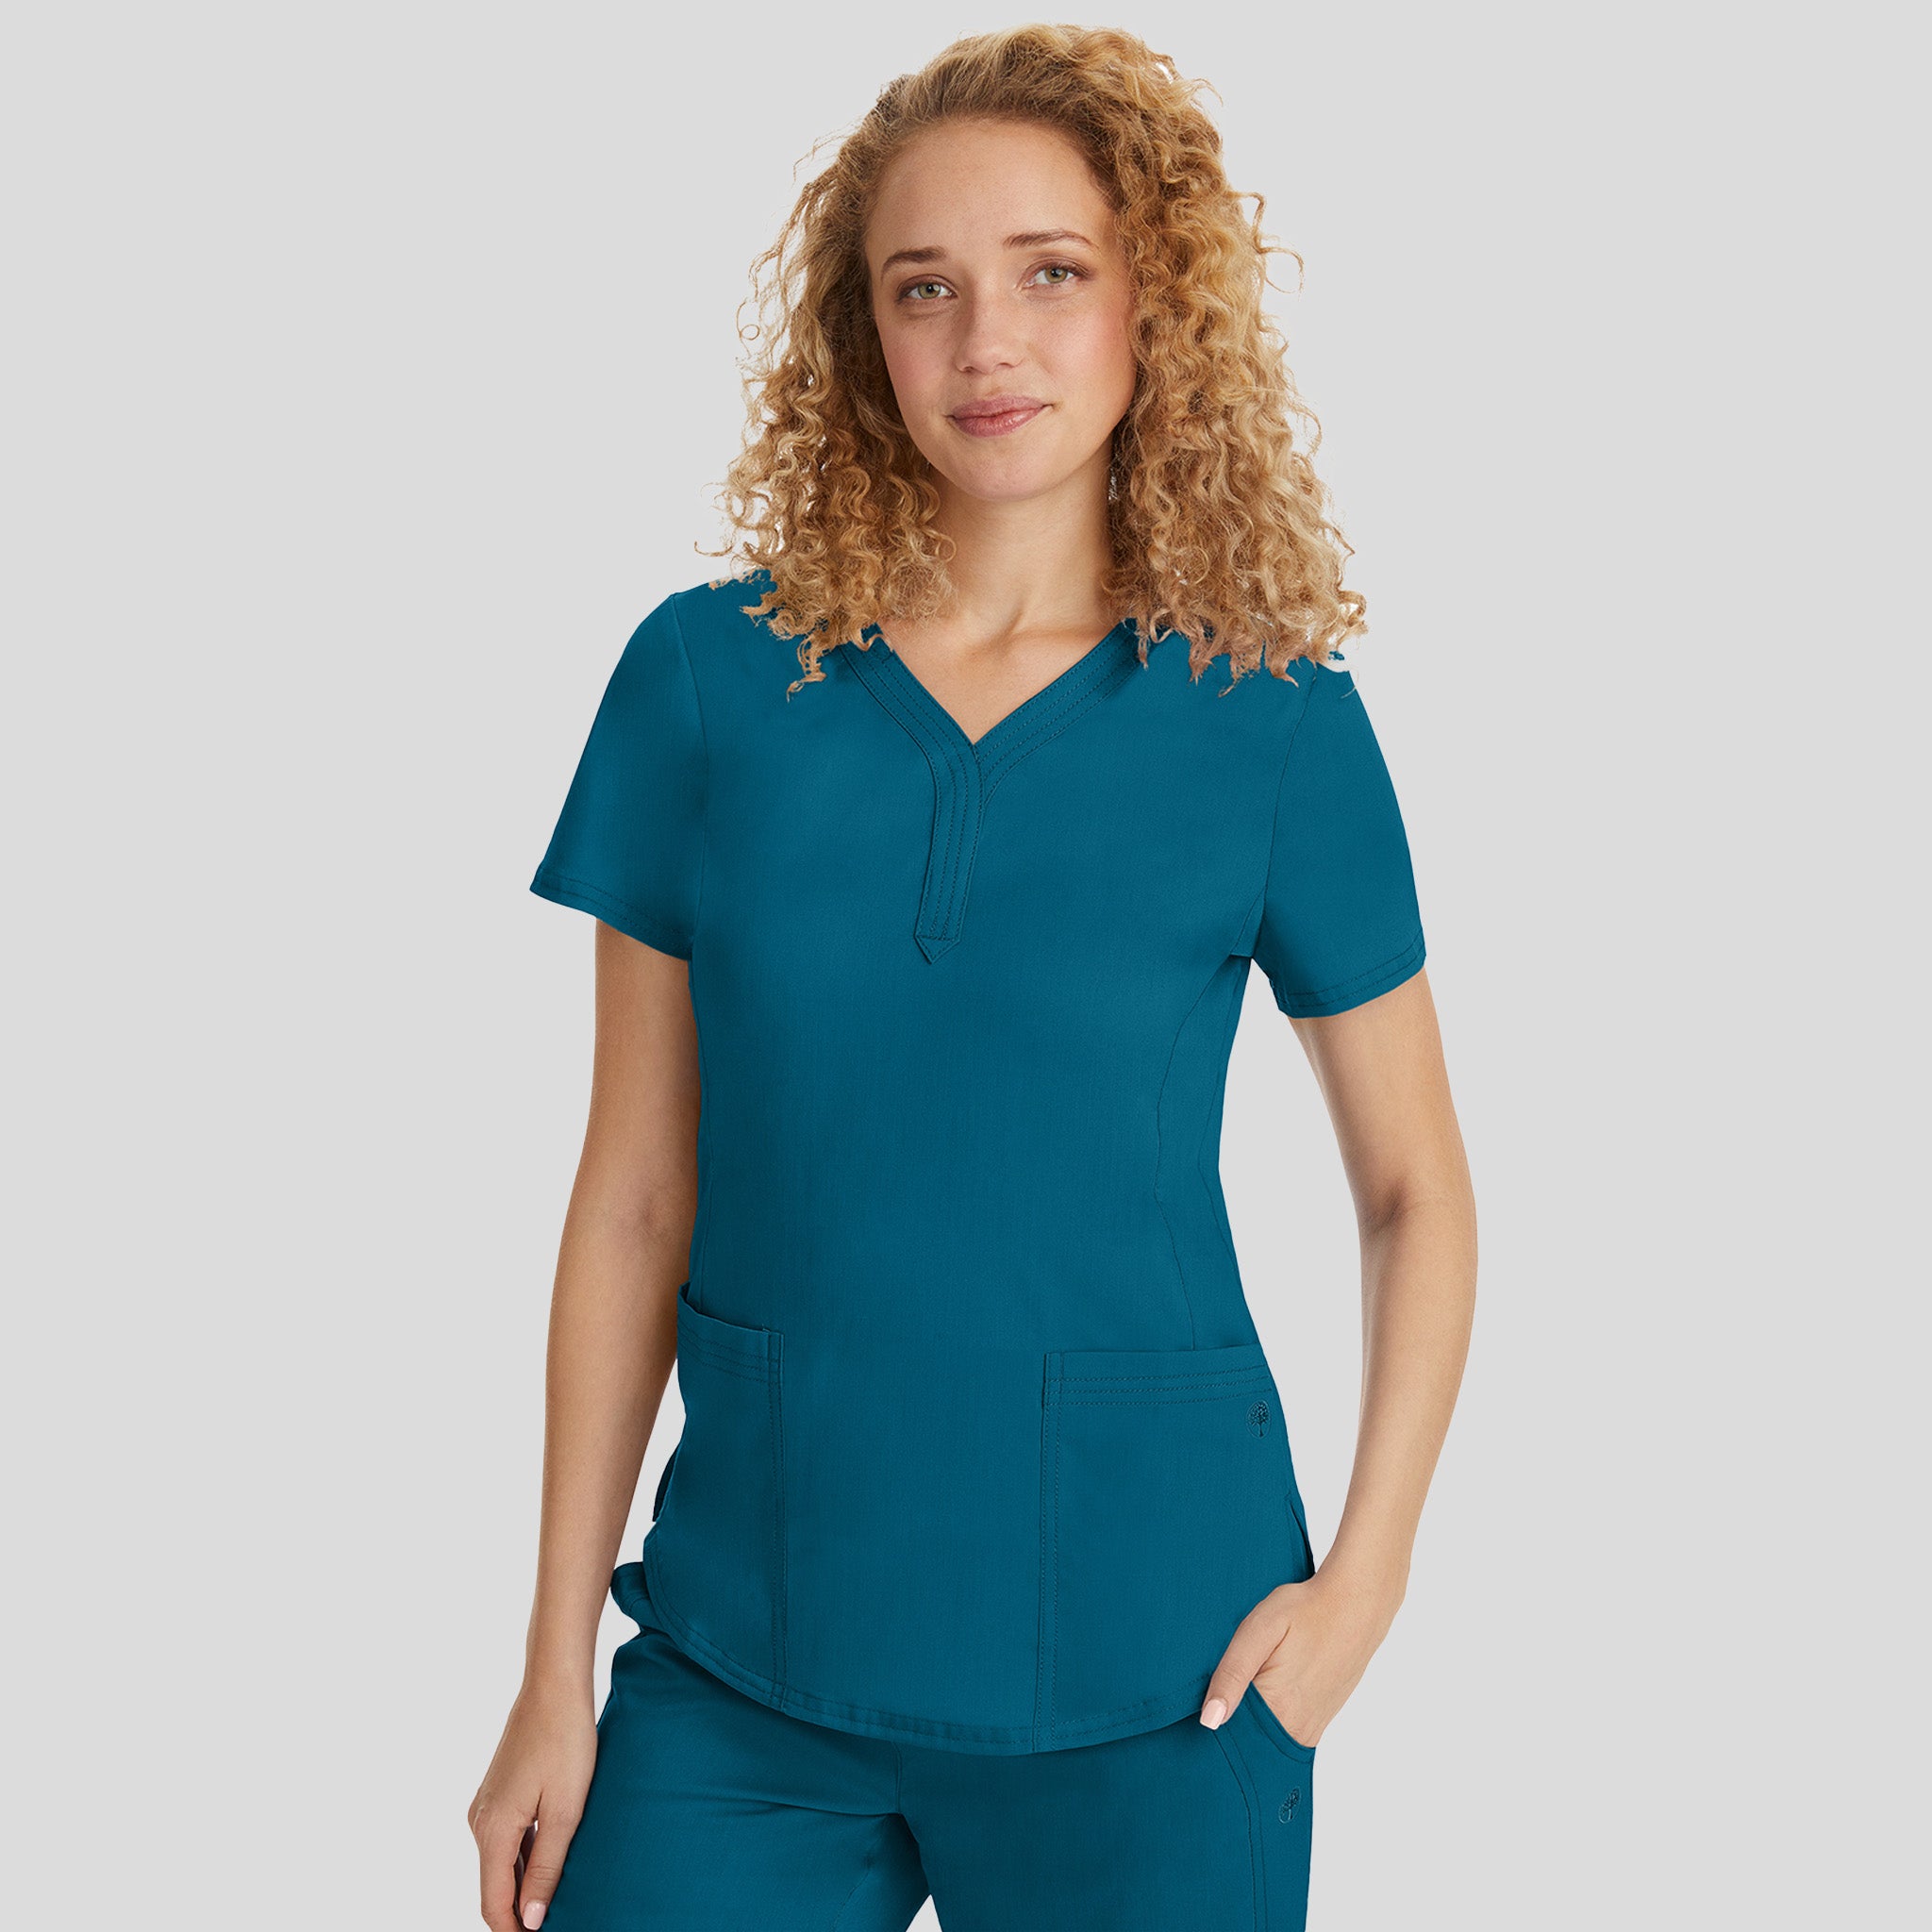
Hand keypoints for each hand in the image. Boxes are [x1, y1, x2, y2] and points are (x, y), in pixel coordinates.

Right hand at [468, 1680, 598, 1930]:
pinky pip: (507, 1840)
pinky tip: (552, 1860)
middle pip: (494, 1887)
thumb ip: (546, 1868)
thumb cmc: (566, 1742)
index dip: (515, 1931)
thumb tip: (529, 1922)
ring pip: (501, 1863)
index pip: (494, 1904)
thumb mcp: (564, 1811)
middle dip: (520, 1912)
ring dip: (524, 1885)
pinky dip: (524, 1858)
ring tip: (559, 1899)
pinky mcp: (499, 1792)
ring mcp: (487, 1805)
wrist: (554, 1686)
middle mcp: (480, 1822)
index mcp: (492, 1831)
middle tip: (557, 1921)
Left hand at [1196, 1566, 1399, 1747]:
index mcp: (1278, 1712)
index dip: (1211, 1731)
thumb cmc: (1305, 1610)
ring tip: (1241, 1694)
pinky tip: (1265, 1692)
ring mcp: (1314, 1726)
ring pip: (1270, 1741)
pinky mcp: (1323, 1717)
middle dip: (1230, 1732)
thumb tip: (1209, 1720)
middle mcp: (1299, 1730)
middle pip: (1251, 1748)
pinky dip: (1271, 1720)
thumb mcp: (1259, 1630)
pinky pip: (1288, 1731)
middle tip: (1216, 1701)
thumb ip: (1232, 1674)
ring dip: (1251, 1726)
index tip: (1196, 1717)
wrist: (1357, 1604)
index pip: (1232, 1745)